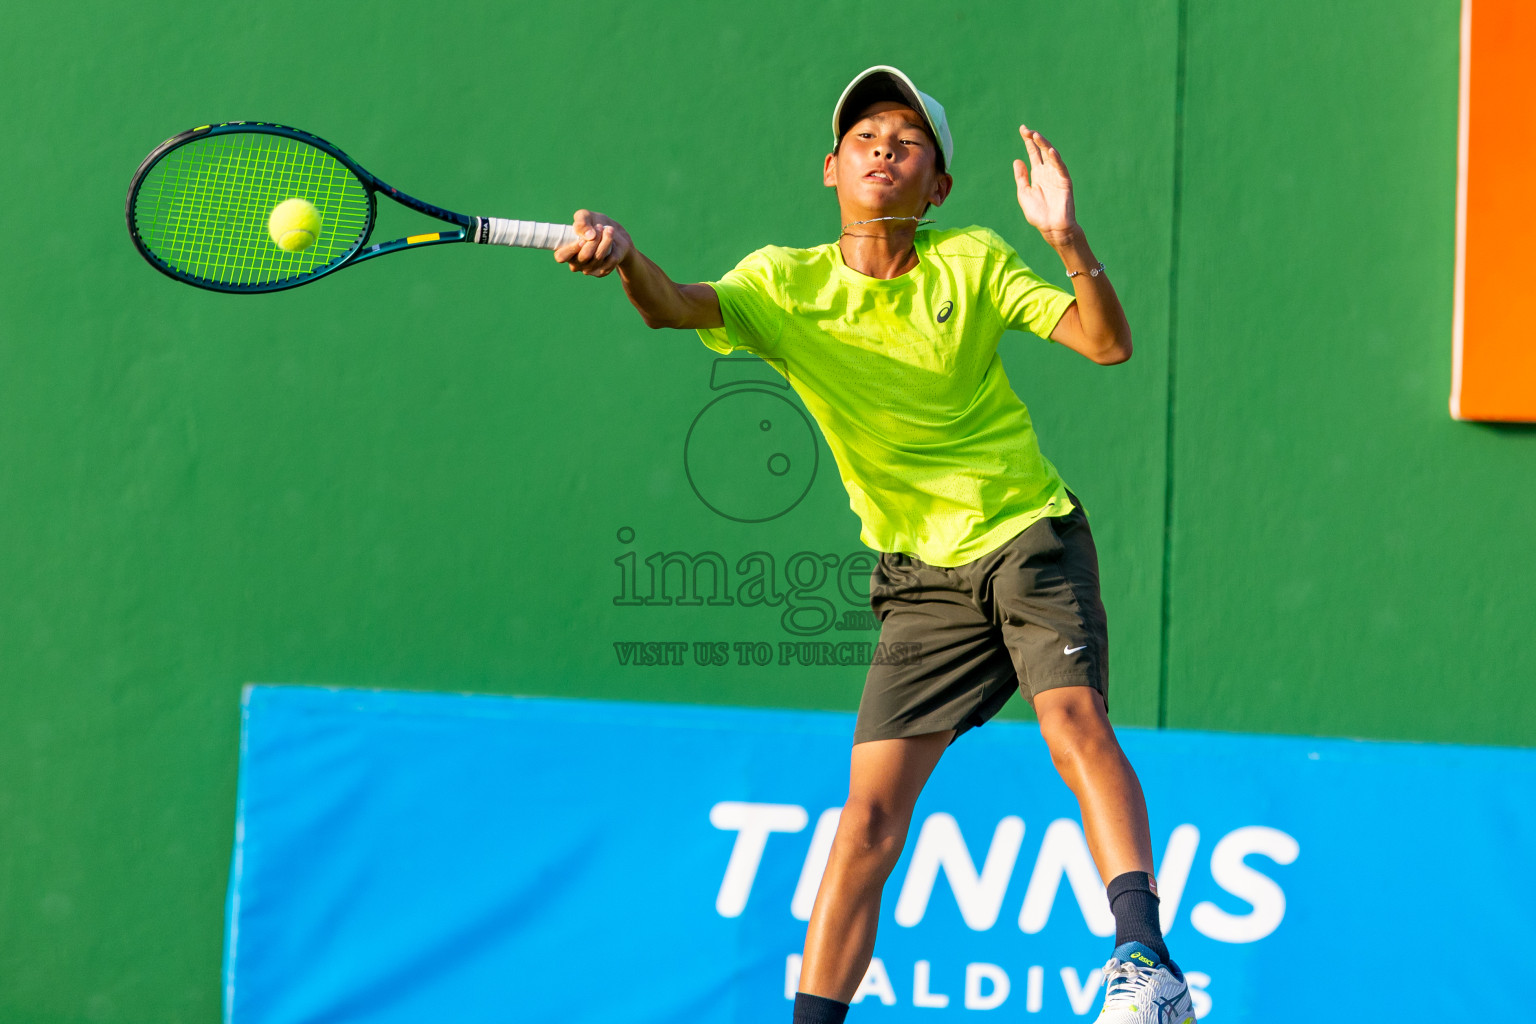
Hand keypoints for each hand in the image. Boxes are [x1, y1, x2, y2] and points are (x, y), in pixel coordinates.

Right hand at [553, 209, 632, 276]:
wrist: (611, 232)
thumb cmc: (592, 223)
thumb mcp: (584, 216)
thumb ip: (581, 222)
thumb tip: (589, 235)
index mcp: (565, 251)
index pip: (561, 256)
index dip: (571, 249)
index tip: (582, 238)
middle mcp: (575, 263)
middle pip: (584, 256)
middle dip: (594, 239)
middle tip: (600, 226)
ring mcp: (589, 269)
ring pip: (598, 258)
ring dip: (606, 241)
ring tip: (609, 229)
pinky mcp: (602, 271)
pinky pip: (610, 261)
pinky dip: (612, 248)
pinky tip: (612, 241)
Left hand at [1012, 126, 1078, 247]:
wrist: (1052, 228)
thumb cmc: (1038, 214)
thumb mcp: (1024, 194)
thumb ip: (1021, 177)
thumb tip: (1017, 160)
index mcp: (1038, 174)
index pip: (1033, 154)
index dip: (1028, 142)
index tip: (1023, 129)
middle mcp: (1047, 172)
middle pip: (1041, 151)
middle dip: (1035, 140)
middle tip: (1027, 130)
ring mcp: (1057, 176)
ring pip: (1051, 156)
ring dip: (1044, 145)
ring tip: (1036, 136)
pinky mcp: (1065, 182)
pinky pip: (1061, 168)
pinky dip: (1056, 159)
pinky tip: (1050, 151)